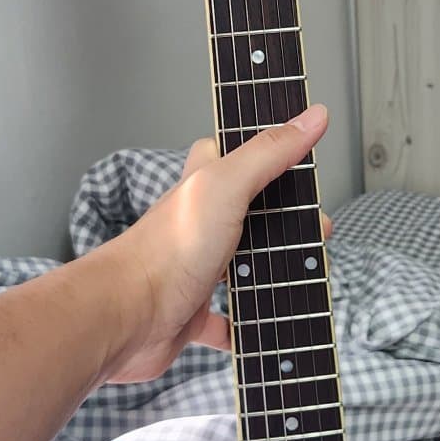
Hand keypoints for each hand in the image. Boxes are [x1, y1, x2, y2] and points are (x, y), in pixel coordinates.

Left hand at [90, 105, 330, 383]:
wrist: (124, 319)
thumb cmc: (165, 251)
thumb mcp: (225, 187)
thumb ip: (268, 153)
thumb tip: (312, 116)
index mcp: (203, 189)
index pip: (230, 156)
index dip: (263, 152)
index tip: (298, 155)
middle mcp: (197, 226)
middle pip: (245, 214)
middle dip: (281, 221)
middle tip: (315, 229)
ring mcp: (194, 271)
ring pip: (239, 265)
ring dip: (268, 269)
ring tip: (304, 273)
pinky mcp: (191, 315)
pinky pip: (224, 321)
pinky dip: (243, 324)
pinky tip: (262, 322)